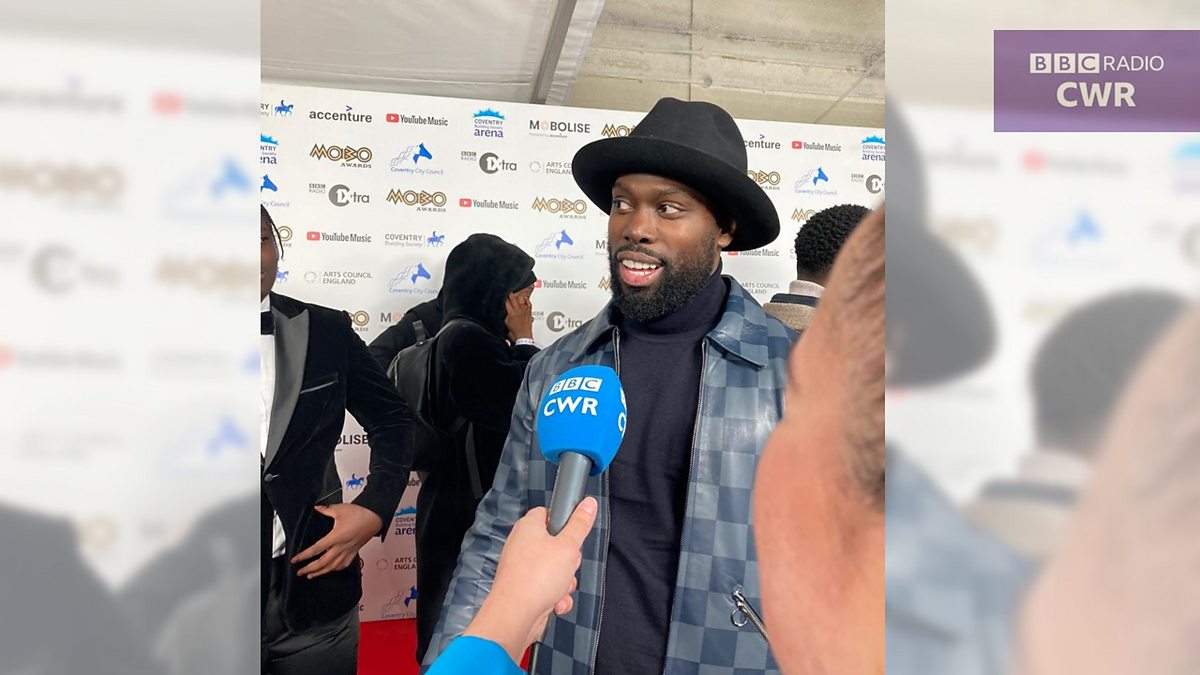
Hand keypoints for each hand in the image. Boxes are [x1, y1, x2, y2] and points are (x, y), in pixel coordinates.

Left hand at [290, 503, 382, 578]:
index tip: (295, 560)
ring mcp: (349, 551)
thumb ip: (326, 510)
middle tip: (300, 572)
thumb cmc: (361, 514)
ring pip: (333, 567)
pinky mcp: (354, 552)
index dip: (304, 556)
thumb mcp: (340, 509)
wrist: (376, 517)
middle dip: (309, 569)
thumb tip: (317, 508)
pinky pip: (344, 564)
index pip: (316, 550)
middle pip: (323, 563)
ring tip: (312, 575)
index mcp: (336, 537)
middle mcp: (342, 547)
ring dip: (321, 572)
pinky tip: (331, 570)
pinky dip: (335, 569)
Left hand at [463, 497, 597, 663]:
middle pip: (555, 544)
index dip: (564, 521)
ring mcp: (522, 567)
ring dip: (564, 581)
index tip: (575, 531)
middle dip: (568, 559)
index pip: (548, 512)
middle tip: (568, 564)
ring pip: (554, 569)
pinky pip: (547, 587)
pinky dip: (555, 596)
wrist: (515, 615)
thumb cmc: (536, 578)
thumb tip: (589, 504)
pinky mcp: (524, 587)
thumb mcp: (568, 546)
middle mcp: (522, 545)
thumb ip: (580, 524)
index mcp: (528, 527)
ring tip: (560, 587)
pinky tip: (556, 602)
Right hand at [505, 291, 533, 341]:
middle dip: (509, 294)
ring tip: (514, 293)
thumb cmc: (515, 333)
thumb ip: (505, 313)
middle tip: (507, 291)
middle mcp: (519, 310)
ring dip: (517, 295)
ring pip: (521, 299)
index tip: (501, 294)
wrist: (524, 338)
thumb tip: (504, 308)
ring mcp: (525, 310)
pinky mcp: (529, 312)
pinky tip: (524, 299)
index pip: (506, 301)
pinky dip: (526, 300)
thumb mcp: (505, 323)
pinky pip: (528, 303)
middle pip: (513, 298)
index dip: (503, 296)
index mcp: (511, 312)